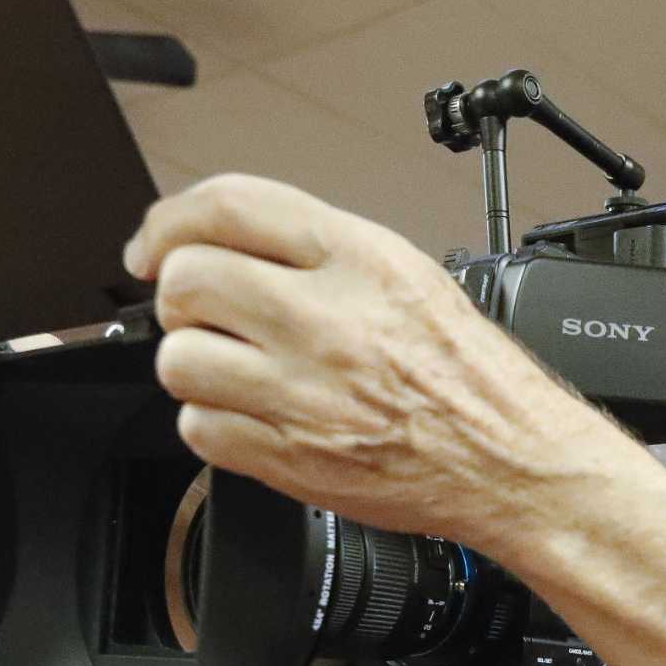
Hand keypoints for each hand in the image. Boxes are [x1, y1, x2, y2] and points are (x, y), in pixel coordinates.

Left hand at [122, 174, 611, 546]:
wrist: (510, 459)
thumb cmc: (468, 376)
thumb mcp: (407, 273)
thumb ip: (315, 249)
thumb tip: (223, 239)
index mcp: (356, 259)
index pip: (227, 206)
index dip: (169, 222)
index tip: (155, 246)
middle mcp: (325, 318)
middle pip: (187, 281)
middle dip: (182, 300)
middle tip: (209, 318)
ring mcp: (303, 391)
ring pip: (180, 359)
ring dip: (196, 365)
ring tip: (237, 373)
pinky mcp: (289, 457)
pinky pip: (199, 429)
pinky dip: (214, 426)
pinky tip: (254, 418)